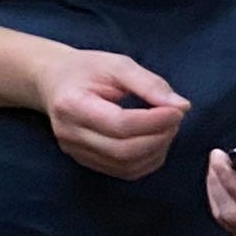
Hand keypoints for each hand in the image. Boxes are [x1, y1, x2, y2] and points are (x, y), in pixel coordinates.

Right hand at [38, 48, 187, 179]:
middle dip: (159, 137)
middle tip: (175, 118)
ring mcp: (75, 151)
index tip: (177, 110)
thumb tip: (182, 106)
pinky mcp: (85, 161)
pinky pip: (124, 171)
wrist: (54, 82)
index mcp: (72, 105)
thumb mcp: (117, 64)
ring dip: (157, 150)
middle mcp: (70, 134)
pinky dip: (148, 160)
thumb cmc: (86, 69)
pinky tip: (156, 141)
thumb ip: (149, 83)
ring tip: (167, 127)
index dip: (154, 121)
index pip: (119, 124)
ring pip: (126, 165)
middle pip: (123, 150)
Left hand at [205, 147, 235, 235]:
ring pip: (229, 225)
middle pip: (235, 217)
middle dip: (217, 186)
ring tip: (215, 169)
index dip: (234, 184)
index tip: (221, 158)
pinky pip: (233, 229)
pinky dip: (223, 207)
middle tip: (215, 158)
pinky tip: (223, 188)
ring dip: (216, 196)